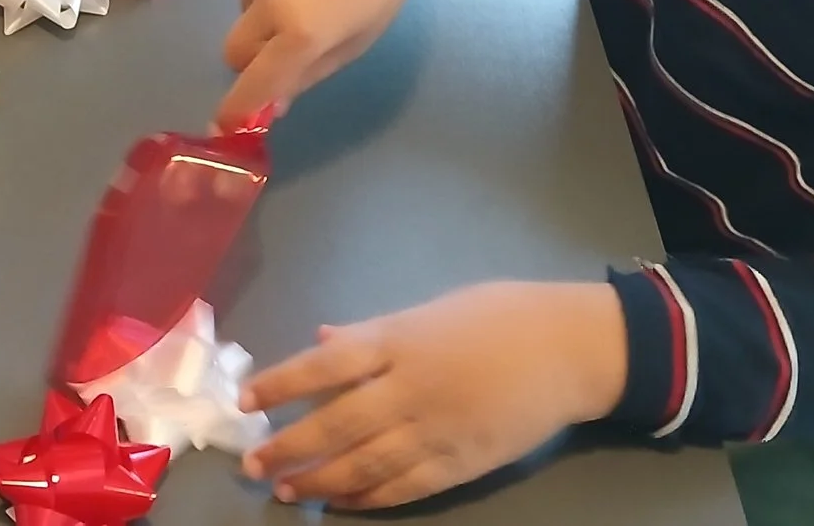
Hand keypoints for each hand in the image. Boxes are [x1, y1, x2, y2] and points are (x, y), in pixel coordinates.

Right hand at [214, 0, 431, 129]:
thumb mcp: (355, 41)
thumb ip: (308, 75)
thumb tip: (271, 106)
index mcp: (304, 33)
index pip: (255, 84)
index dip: (238, 109)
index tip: (225, 126)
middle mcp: (270, 3)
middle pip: (235, 52)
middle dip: (252, 58)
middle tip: (285, 43)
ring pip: (243, 11)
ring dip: (264, 12)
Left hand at [241, 281, 626, 508]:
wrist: (568, 349)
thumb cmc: (498, 316)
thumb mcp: (431, 309)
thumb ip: (374, 332)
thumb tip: (323, 338)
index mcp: (399, 340)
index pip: (325, 365)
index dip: (282, 383)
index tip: (245, 400)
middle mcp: (411, 387)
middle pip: (337, 423)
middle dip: (289, 445)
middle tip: (252, 464)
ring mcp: (437, 430)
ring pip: (366, 463)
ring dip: (321, 480)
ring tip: (287, 488)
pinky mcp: (462, 463)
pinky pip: (406, 486)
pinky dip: (370, 498)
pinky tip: (343, 504)